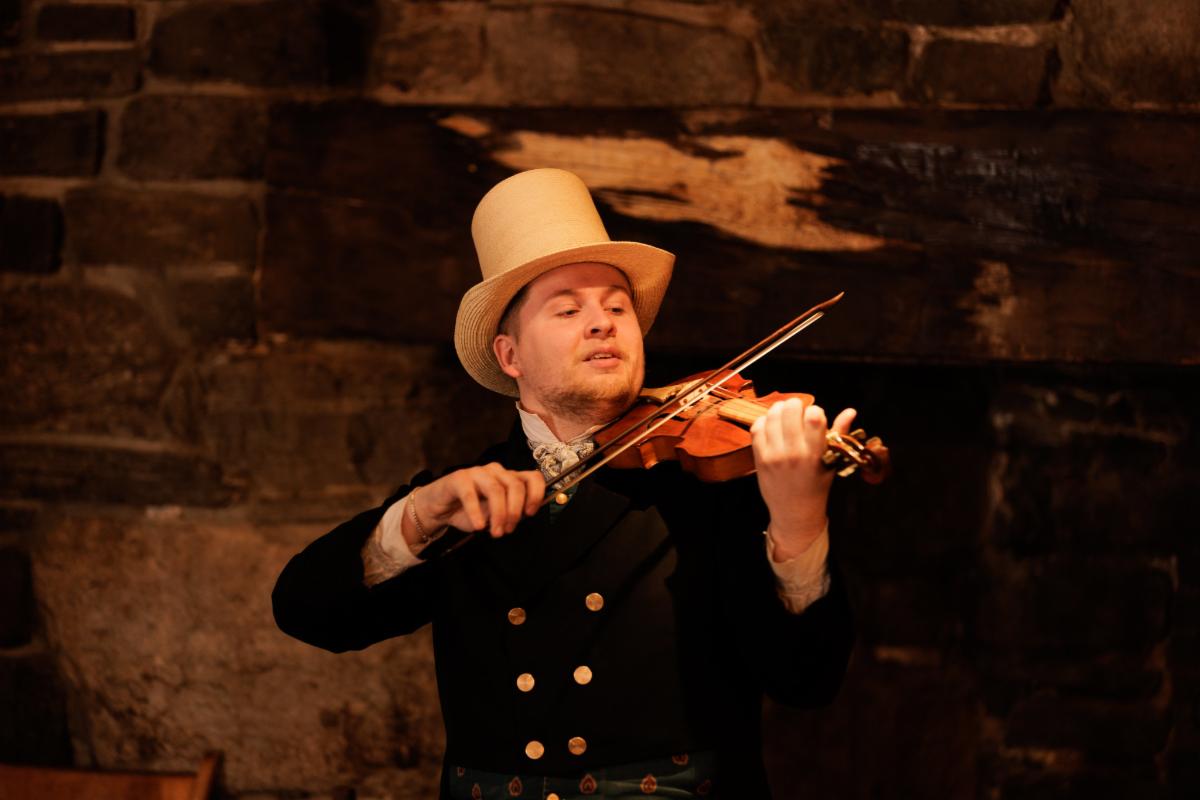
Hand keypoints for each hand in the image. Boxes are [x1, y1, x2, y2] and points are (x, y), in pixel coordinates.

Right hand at [408, 463, 545, 543]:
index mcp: (509, 478)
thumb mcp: (494, 516)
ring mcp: (477, 472)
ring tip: (495, 532)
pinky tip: (478, 526)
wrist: (440, 509)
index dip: (535, 494)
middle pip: (515, 485)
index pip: (532, 477)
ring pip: (496, 489)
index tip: (530, 513)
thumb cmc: (470, 511)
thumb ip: (508, 514)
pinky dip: (476, 512)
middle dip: (514, 511)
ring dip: (498, 514)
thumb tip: (519, 517)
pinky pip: (470, 495)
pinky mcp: (459, 478)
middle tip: (508, 530)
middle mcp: (496, 471)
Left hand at [751, 398, 855, 557]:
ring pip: (772, 416)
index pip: (814, 418)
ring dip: (779, 410)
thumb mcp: (832, 462)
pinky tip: (772, 425)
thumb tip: (851, 411)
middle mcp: (793, 453)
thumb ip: (839, 433)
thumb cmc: (817, 485)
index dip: (815, 411)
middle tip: (798, 411)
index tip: (815, 416)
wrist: (794, 512)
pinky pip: (757, 428)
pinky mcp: (759, 458)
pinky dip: (764, 421)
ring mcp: (773, 455)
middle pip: (790, 410)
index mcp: (815, 454)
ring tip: (785, 414)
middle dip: (796, 405)